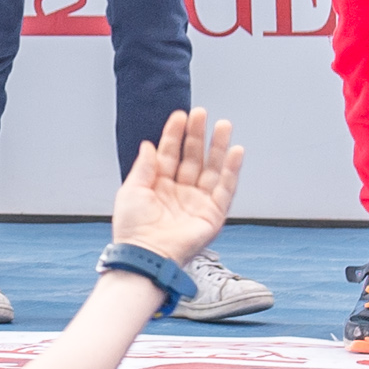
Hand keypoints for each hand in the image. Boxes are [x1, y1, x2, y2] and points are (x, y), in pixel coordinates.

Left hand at [108, 107, 241, 263]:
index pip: (170, 153)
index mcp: (159, 185)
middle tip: (202, 114)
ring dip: (218, 147)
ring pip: (211, 168)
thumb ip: (144, 166)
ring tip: (223, 126)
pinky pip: (225, 189)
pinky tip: (236, 152)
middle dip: (197, 135)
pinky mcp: (212, 214)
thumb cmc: (133, 228)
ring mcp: (197, 202)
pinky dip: (232, 171)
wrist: (145, 254)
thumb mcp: (131, 190)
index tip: (180, 115)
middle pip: (192, 157)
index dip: (175, 134)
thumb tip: (148, 144)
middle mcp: (180, 191)